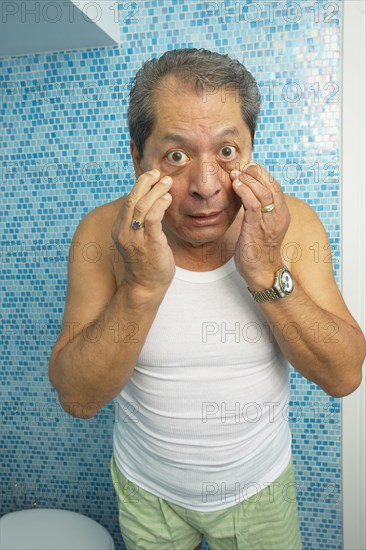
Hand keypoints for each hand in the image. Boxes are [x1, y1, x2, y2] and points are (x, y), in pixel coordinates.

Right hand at [111, 169, 175, 291]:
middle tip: (158, 173)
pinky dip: (160, 204)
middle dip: (145, 182)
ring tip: (167, 182)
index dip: (139, 186)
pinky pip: (153, 218)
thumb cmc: (145, 263)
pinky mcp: (150, 244)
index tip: (151, 176)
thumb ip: (140, 223)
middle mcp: (124, 232)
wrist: (145, 286)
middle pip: (132, 199)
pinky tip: (168, 199)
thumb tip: (152, 203)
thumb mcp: (136, 240)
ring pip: (142, 206)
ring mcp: (136, 239)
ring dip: (156, 191)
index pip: (127, 201)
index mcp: (119, 229)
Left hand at [230, 161, 290, 289]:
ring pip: (262, 192)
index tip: (250, 166)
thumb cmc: (259, 251)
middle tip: (241, 165)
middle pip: (270, 185)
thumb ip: (259, 211)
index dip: (263, 174)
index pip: (275, 186)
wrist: (262, 272)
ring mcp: (269, 222)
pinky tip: (236, 184)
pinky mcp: (257, 227)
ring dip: (248, 179)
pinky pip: (252, 204)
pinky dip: (245, 191)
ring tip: (236, 172)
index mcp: (282, 214)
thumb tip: (248, 196)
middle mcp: (278, 216)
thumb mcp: (262, 227)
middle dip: (256, 172)